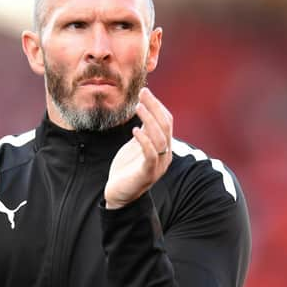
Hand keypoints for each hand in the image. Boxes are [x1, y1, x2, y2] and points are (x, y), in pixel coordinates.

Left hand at [104, 88, 172, 208]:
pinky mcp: (147, 174)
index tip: (145, 92)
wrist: (119, 195)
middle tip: (142, 93)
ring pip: (160, 138)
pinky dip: (144, 141)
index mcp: (164, 147)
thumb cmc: (128, 168)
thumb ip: (144, 130)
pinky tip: (134, 130)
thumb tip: (145, 108)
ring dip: (149, 120)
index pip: (167, 121)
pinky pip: (150, 155)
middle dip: (154, 107)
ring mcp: (158, 165)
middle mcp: (165, 155)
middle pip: (165, 126)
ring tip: (137, 106)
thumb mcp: (137, 145)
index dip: (157, 105)